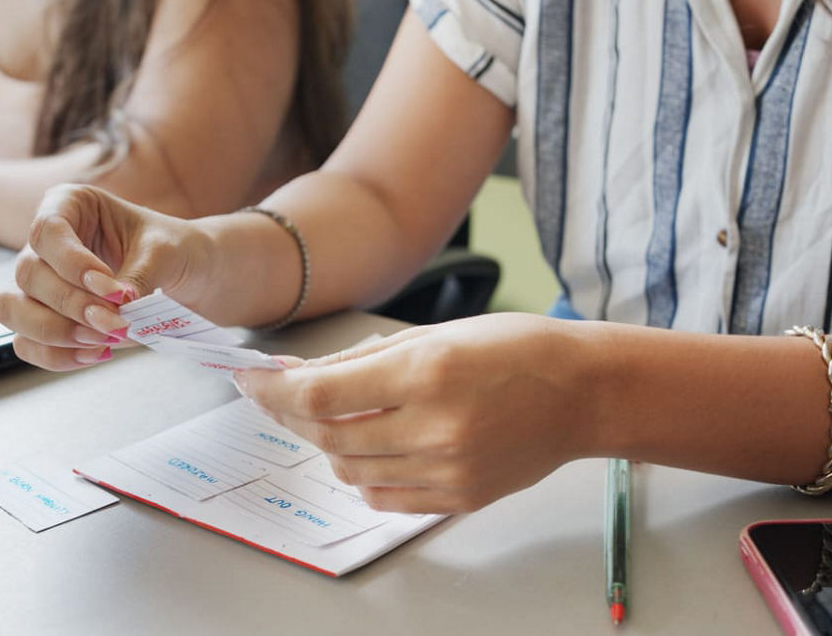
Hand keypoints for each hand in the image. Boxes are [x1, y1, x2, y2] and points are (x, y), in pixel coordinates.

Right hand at [0, 184, 218, 370]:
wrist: (186, 274)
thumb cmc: (171, 249)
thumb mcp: (163, 252)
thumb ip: (137, 276)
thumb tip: (115, 310)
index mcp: (69, 204)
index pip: (47, 230)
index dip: (73, 264)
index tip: (114, 291)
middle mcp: (46, 243)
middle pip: (28, 274)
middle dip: (71, 305)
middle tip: (116, 323)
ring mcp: (39, 282)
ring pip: (13, 309)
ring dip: (55, 332)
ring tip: (102, 341)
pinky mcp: (42, 318)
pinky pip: (27, 343)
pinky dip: (56, 355)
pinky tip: (97, 354)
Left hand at [234, 313, 606, 513]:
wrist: (582, 393)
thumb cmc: (515, 350)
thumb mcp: (436, 333)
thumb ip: (363, 358)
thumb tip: (300, 374)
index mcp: (426, 373)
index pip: (320, 394)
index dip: (272, 391)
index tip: (249, 380)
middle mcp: (434, 427)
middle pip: (327, 436)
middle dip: (290, 416)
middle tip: (276, 397)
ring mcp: (447, 470)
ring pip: (349, 470)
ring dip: (325, 444)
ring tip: (331, 417)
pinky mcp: (458, 498)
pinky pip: (383, 497)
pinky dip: (360, 475)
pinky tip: (367, 448)